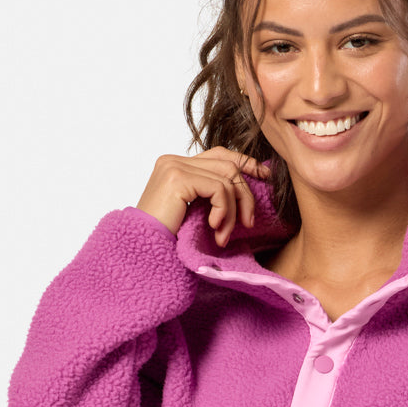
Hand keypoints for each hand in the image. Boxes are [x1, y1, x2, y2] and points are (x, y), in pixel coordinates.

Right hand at [136, 147, 270, 245]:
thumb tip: (245, 189)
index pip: (219, 154)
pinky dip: (224, 211)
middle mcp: (174, 160)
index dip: (246, 162)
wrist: (142, 252)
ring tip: (223, 236)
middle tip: (248, 223)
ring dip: (233, 211)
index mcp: (176, 165)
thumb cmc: (165, 240)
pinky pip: (219, 189)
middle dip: (245, 194)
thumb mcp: (193, 213)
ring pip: (227, 178)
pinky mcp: (178, 178)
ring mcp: (175, 166)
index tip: (265, 175)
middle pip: (228, 164)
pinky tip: (215, 230)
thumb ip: (210, 197)